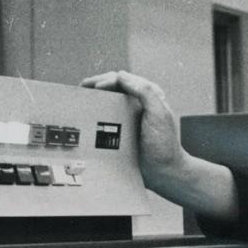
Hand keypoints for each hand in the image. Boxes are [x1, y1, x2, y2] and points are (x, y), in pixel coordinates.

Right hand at [79, 70, 237, 218]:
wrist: (163, 171)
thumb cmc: (164, 145)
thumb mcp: (159, 113)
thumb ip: (144, 91)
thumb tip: (122, 76)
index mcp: (149, 95)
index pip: (125, 80)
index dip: (108, 80)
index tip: (96, 87)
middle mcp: (139, 103)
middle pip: (114, 87)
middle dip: (97, 84)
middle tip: (83, 87)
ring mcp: (129, 116)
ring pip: (109, 100)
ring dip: (95, 96)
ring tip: (82, 96)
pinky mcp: (122, 130)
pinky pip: (107, 116)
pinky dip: (96, 112)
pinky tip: (88, 113)